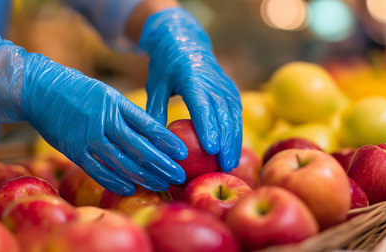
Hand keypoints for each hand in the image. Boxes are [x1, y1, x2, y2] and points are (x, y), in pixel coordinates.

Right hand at [0, 36, 187, 194]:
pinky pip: (97, 170)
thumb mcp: (108, 94)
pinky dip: (115, 181)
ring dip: (144, 176)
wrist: (41, 90)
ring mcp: (88, 137)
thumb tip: (154, 135)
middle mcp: (104, 121)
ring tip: (162, 184)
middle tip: (179, 175)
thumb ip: (128, 114)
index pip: (148, 125)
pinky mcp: (74, 150)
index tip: (183, 153)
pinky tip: (130, 188)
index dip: (167, 141)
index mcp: (116, 104)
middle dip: (162, 163)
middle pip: (139, 147)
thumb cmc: (81, 92)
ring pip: (122, 162)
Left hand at [140, 7, 241, 171]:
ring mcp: (225, 86)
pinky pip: (236, 114)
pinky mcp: (231, 90)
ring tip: (230, 165)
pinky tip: (233, 150)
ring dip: (234, 141)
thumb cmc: (165, 66)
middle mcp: (213, 82)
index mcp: (192, 78)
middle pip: (223, 115)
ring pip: (234, 116)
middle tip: (224, 167)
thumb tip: (150, 142)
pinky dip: (236, 132)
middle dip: (226, 142)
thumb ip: (154, 112)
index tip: (210, 149)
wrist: (185, 41)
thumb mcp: (155, 85)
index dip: (208, 128)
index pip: (202, 106)